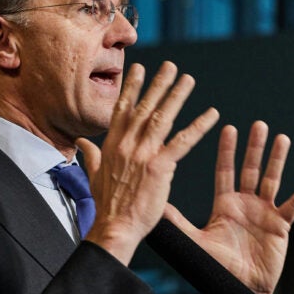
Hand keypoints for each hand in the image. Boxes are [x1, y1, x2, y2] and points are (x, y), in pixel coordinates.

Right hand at [78, 61, 218, 263]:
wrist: (114, 227)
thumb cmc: (107, 206)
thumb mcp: (93, 175)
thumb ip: (90, 155)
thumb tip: (80, 141)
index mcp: (112, 145)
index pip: (123, 109)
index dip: (132, 87)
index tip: (140, 68)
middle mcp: (127, 144)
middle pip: (145, 107)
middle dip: (158, 84)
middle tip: (171, 66)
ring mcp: (143, 154)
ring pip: (162, 118)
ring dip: (177, 96)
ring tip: (189, 79)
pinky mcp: (160, 167)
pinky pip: (183, 142)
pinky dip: (199, 126)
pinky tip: (212, 114)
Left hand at [164, 121, 293, 293]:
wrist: (238, 291)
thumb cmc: (216, 269)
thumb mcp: (195, 242)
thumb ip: (177, 222)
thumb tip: (155, 205)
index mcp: (225, 205)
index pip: (226, 171)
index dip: (227, 151)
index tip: (229, 128)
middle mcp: (245, 204)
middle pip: (250, 169)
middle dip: (254, 148)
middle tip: (257, 125)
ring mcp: (265, 213)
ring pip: (272, 180)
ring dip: (278, 159)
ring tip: (282, 138)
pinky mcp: (281, 226)